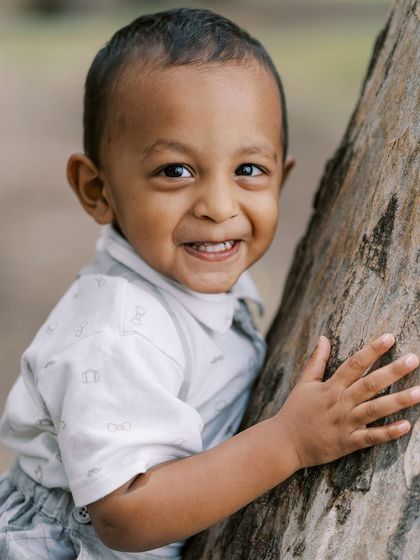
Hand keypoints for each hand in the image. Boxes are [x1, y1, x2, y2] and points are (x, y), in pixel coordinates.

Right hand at [275, 334, 418, 468]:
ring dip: (398, 401)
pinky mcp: (348, 443)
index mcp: (331, 387)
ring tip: (419, 392)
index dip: (372, 350)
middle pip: (369, 384)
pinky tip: (406, 426)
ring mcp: (345, 423)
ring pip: (375, 409)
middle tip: (413, 359)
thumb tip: (323, 338)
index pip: (354, 364)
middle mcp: (340, 403)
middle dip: (393, 371)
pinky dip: (388, 432)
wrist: (284, 442)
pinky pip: (371, 437)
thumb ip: (316, 361)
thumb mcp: (304, 383)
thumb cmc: (295, 411)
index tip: (389, 338)